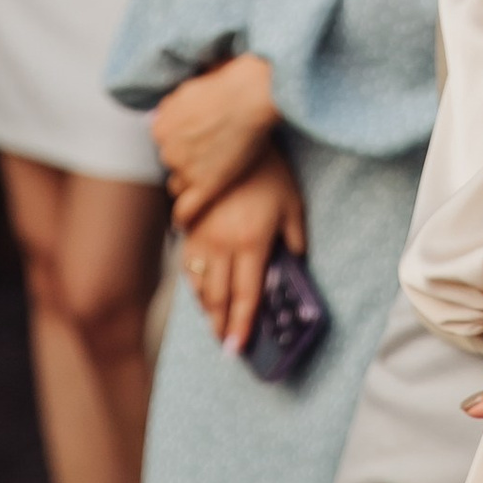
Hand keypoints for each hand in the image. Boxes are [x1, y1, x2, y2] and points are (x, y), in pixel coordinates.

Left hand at [154, 53, 278, 221]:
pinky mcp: (206, 185)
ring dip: (192, 182)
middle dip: (187, 161)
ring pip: (180, 185)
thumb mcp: (189, 86)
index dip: (181, 143)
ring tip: (212, 174)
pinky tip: (185, 222)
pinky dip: (184, 217)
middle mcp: (168, 148)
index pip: (164, 143)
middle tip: (210, 153)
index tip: (194, 144)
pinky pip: (186, 209)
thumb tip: (165, 108)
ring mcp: (186, 168)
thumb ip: (174, 104)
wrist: (250, 94)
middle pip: (171, 164)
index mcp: (161, 124)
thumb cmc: (228, 83)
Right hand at [177, 145, 305, 352]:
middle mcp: (222, 246)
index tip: (238, 347)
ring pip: (197, 284)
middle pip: (217, 298)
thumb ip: (295, 237)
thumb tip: (296, 262)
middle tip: (224, 342)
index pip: (246, 296)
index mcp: (251, 243)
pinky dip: (192, 282)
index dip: (242, 325)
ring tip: (213, 320)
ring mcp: (201, 236)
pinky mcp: (188, 225)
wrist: (233, 134)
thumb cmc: (269, 170)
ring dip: (205, 307)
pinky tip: (199, 287)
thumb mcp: (293, 202)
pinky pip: (186, 263)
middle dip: (220, 325)